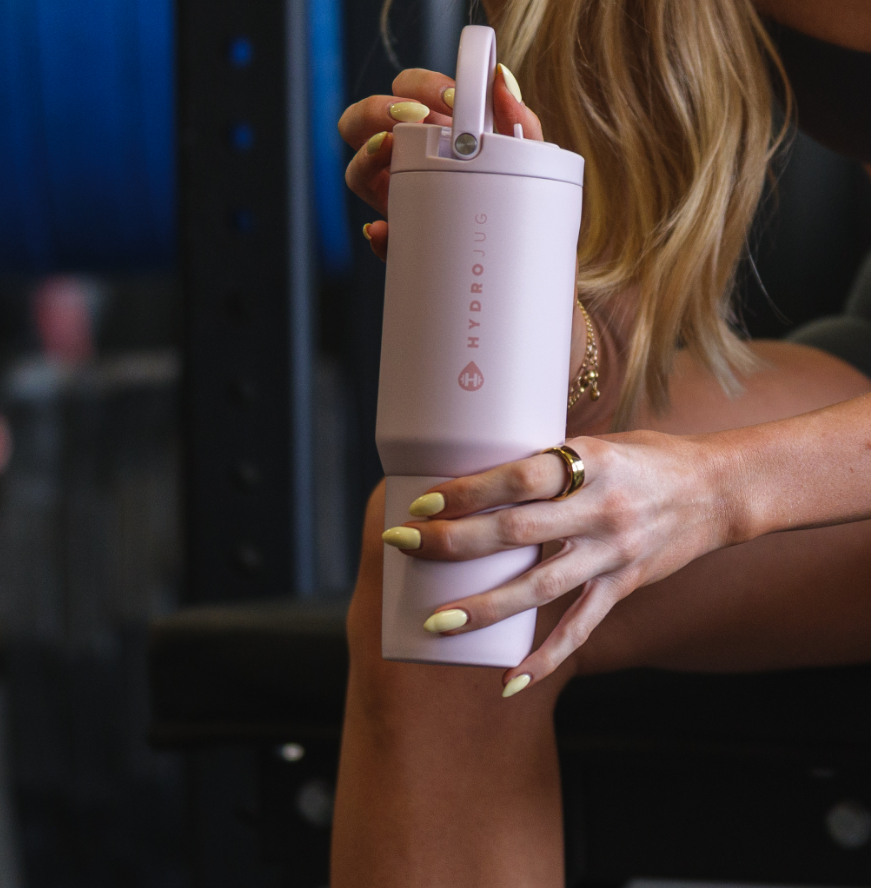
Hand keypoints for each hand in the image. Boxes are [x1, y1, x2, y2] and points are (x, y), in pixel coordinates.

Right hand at [337, 65, 542, 260]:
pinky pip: (379, 237)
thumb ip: (518, 117)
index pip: (405, 90)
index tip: (451, 96)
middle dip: (376, 109)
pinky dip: (379, 234)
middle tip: (413, 116)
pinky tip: (386, 228)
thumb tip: (501, 78)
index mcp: (429, 131)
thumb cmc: (516, 192)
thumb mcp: (525, 154)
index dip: (419, 85)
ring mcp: (395, 198)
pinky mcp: (401, 240)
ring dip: (366, 159)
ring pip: (356, 173)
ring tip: (391, 153)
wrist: (519, 247)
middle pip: (359, 122)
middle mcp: (401, 159)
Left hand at [383, 432, 735, 693]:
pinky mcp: (624, 586)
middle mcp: (600, 509)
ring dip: (484, 607)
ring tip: (436, 620)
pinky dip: (546, 658)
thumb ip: (546, 461)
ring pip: (540, 587)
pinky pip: (580, 628)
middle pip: (516, 531)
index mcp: (590, 462)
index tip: (422, 501)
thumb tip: (477, 471)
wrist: (718, 490)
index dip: (467, 490)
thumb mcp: (597, 443)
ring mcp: (613, 553)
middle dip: (454, 542)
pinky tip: (509, 680)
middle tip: (404, 545)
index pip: (518, 477)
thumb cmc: (646, 457)